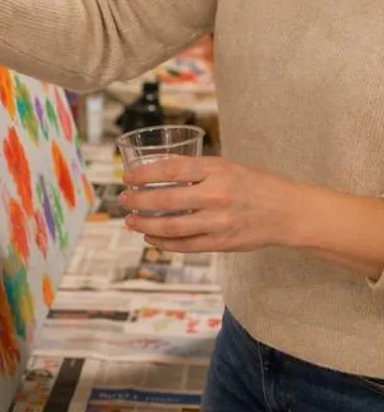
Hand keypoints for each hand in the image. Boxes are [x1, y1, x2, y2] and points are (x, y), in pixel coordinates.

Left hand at [120, 156, 295, 252]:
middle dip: (137, 200)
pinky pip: (185, 245)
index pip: (171, 168)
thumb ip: (195, 168)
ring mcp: (219, 222)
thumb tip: (157, 166)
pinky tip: (150, 237)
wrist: (288, 212)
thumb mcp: (227, 166)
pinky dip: (163, 242)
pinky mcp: (222, 243)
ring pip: (171, 226)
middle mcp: (217, 195)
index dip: (144, 173)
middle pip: (166, 199)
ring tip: (130, 221)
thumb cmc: (254, 185)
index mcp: (218, 170)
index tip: (127, 176)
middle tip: (124, 199)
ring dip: (144, 224)